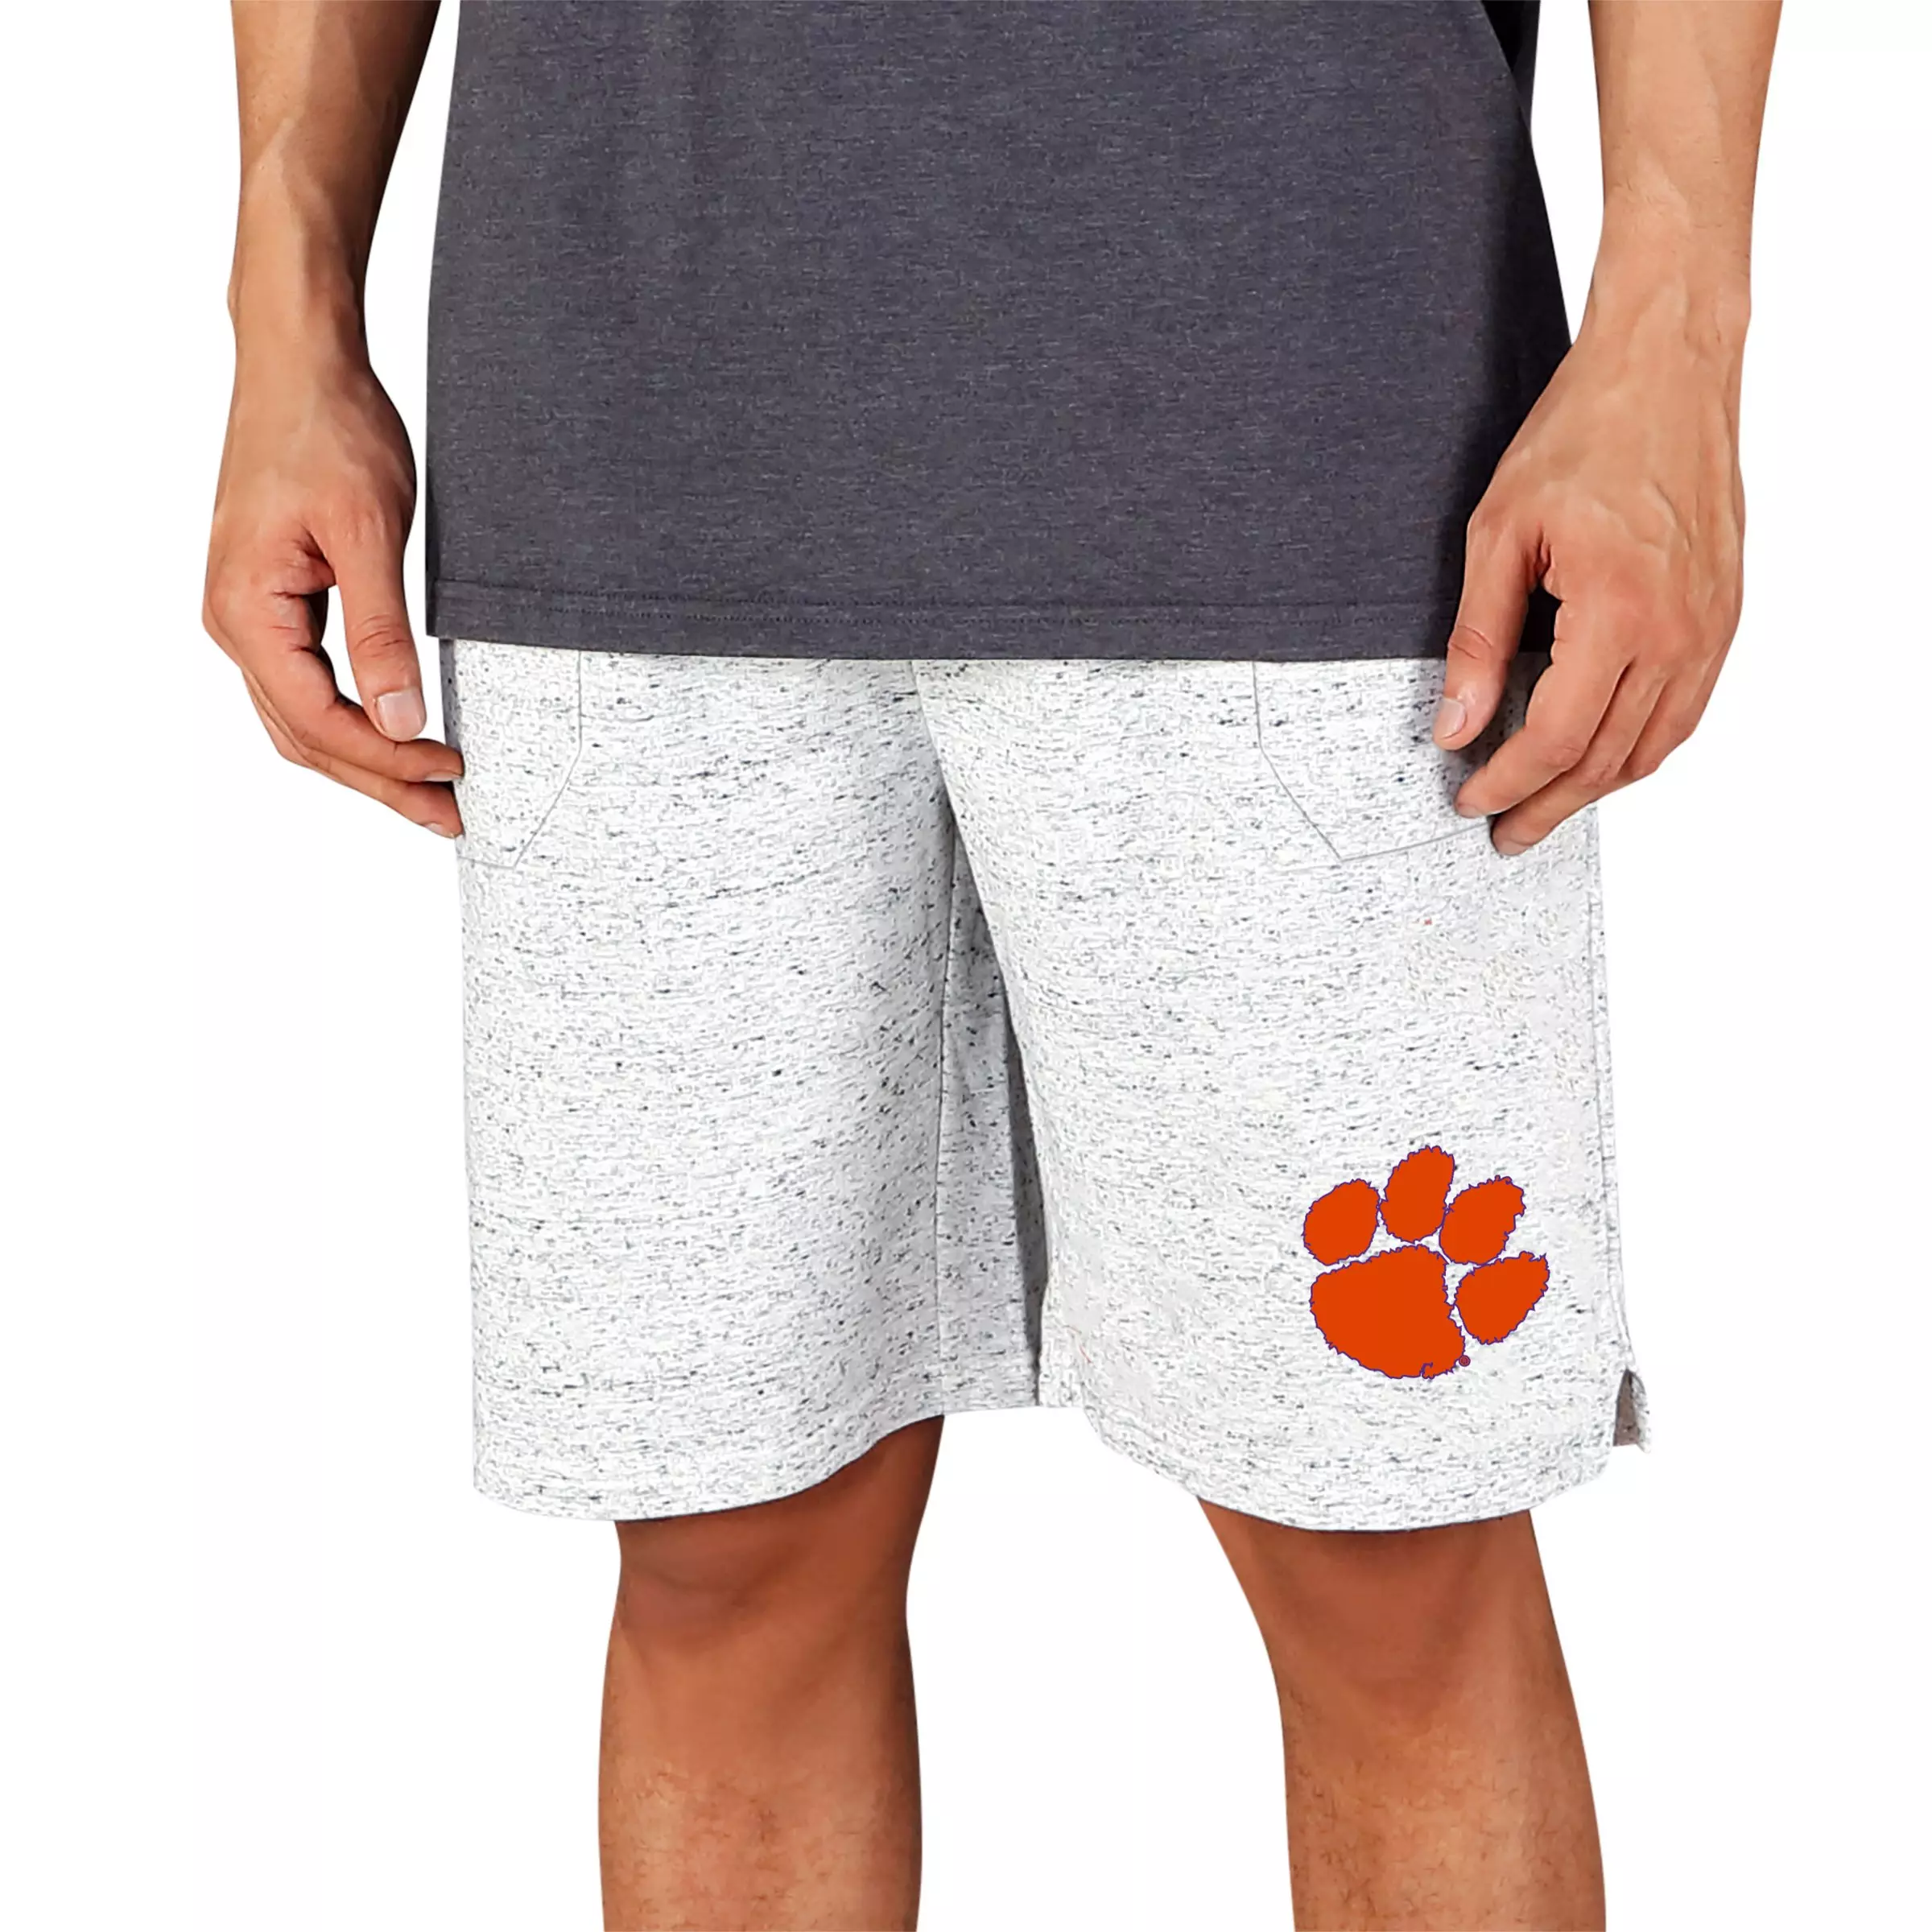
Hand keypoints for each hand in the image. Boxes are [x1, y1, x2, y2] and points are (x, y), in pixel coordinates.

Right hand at [203, 346, 461, 835]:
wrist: (302, 363)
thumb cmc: (331, 429)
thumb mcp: (369, 531)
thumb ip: (383, 632)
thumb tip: (402, 719)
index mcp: (246, 611)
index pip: (319, 720)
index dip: (388, 758)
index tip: (453, 773)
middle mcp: (236, 624)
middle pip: (307, 737)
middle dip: (381, 782)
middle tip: (451, 816)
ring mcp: (251, 616)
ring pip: (305, 720)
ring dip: (368, 760)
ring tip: (433, 792)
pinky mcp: (276, 603)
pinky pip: (309, 685)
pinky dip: (355, 720)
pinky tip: (399, 734)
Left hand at [1432, 276, 1746, 854]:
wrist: (1669, 370)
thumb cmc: (1583, 435)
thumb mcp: (1499, 535)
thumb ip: (1476, 640)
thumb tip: (1456, 727)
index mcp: (1620, 612)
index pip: (1557, 737)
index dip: (1506, 782)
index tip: (1466, 798)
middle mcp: (1679, 632)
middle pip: (1607, 759)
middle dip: (1547, 805)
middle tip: (1501, 833)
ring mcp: (1712, 627)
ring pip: (1652, 746)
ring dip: (1594, 789)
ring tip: (1542, 808)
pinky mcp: (1724, 615)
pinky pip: (1684, 710)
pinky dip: (1638, 748)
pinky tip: (1599, 757)